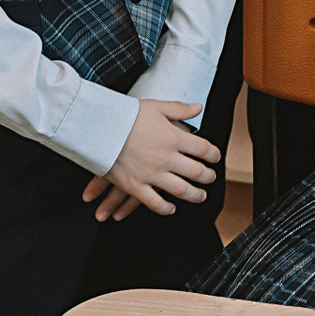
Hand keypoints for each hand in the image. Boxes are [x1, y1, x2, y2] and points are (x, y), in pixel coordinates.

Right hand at [82, 100, 217, 220]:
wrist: (98, 127)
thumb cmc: (127, 115)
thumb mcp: (156, 106)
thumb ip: (179, 109)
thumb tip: (199, 107)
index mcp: (174, 137)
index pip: (203, 149)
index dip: (213, 154)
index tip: (216, 158)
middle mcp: (167, 157)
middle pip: (196, 171)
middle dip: (207, 176)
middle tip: (211, 178)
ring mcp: (151, 174)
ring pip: (180, 190)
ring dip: (194, 195)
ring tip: (201, 196)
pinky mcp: (135, 185)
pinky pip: (154, 202)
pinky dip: (165, 208)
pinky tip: (171, 208)